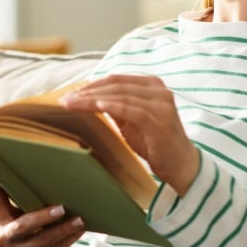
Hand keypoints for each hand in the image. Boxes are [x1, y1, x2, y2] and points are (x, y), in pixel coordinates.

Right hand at [0, 177, 84, 246]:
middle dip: (43, 217)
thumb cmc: (20, 231)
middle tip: (61, 208)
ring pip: (44, 240)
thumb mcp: (11, 216)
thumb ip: (6, 199)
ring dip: (64, 229)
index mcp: (1, 224)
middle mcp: (8, 241)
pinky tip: (79, 230)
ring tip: (79, 219)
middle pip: (24, 227)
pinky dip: (69, 239)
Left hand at [60, 74, 199, 193]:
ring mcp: (161, 105)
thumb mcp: (132, 121)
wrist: (181, 166)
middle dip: (87, 92)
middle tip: (64, 100)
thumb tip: (89, 98)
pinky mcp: (160, 121)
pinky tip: (97, 107)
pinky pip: (133, 111)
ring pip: (120, 96)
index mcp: (152, 86)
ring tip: (72, 104)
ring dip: (93, 100)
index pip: (116, 80)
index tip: (71, 94)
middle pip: (115, 86)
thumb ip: (116, 107)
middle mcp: (158, 91)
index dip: (92, 85)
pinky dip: (114, 107)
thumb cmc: (155, 143)